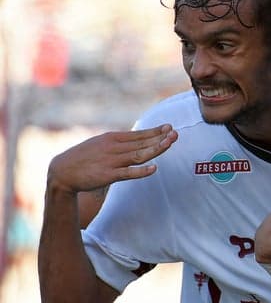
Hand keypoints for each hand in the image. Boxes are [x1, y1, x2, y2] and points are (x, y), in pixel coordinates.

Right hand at [47, 124, 177, 193]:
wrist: (62, 171)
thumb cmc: (84, 158)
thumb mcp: (101, 144)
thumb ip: (119, 142)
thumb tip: (137, 140)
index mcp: (113, 138)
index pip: (139, 134)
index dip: (155, 131)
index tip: (169, 127)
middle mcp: (114, 148)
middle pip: (142, 143)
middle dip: (160, 138)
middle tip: (175, 134)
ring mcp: (112, 161)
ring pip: (138, 155)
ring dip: (156, 149)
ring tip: (169, 144)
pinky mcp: (108, 175)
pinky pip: (128, 173)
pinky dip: (141, 171)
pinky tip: (154, 168)